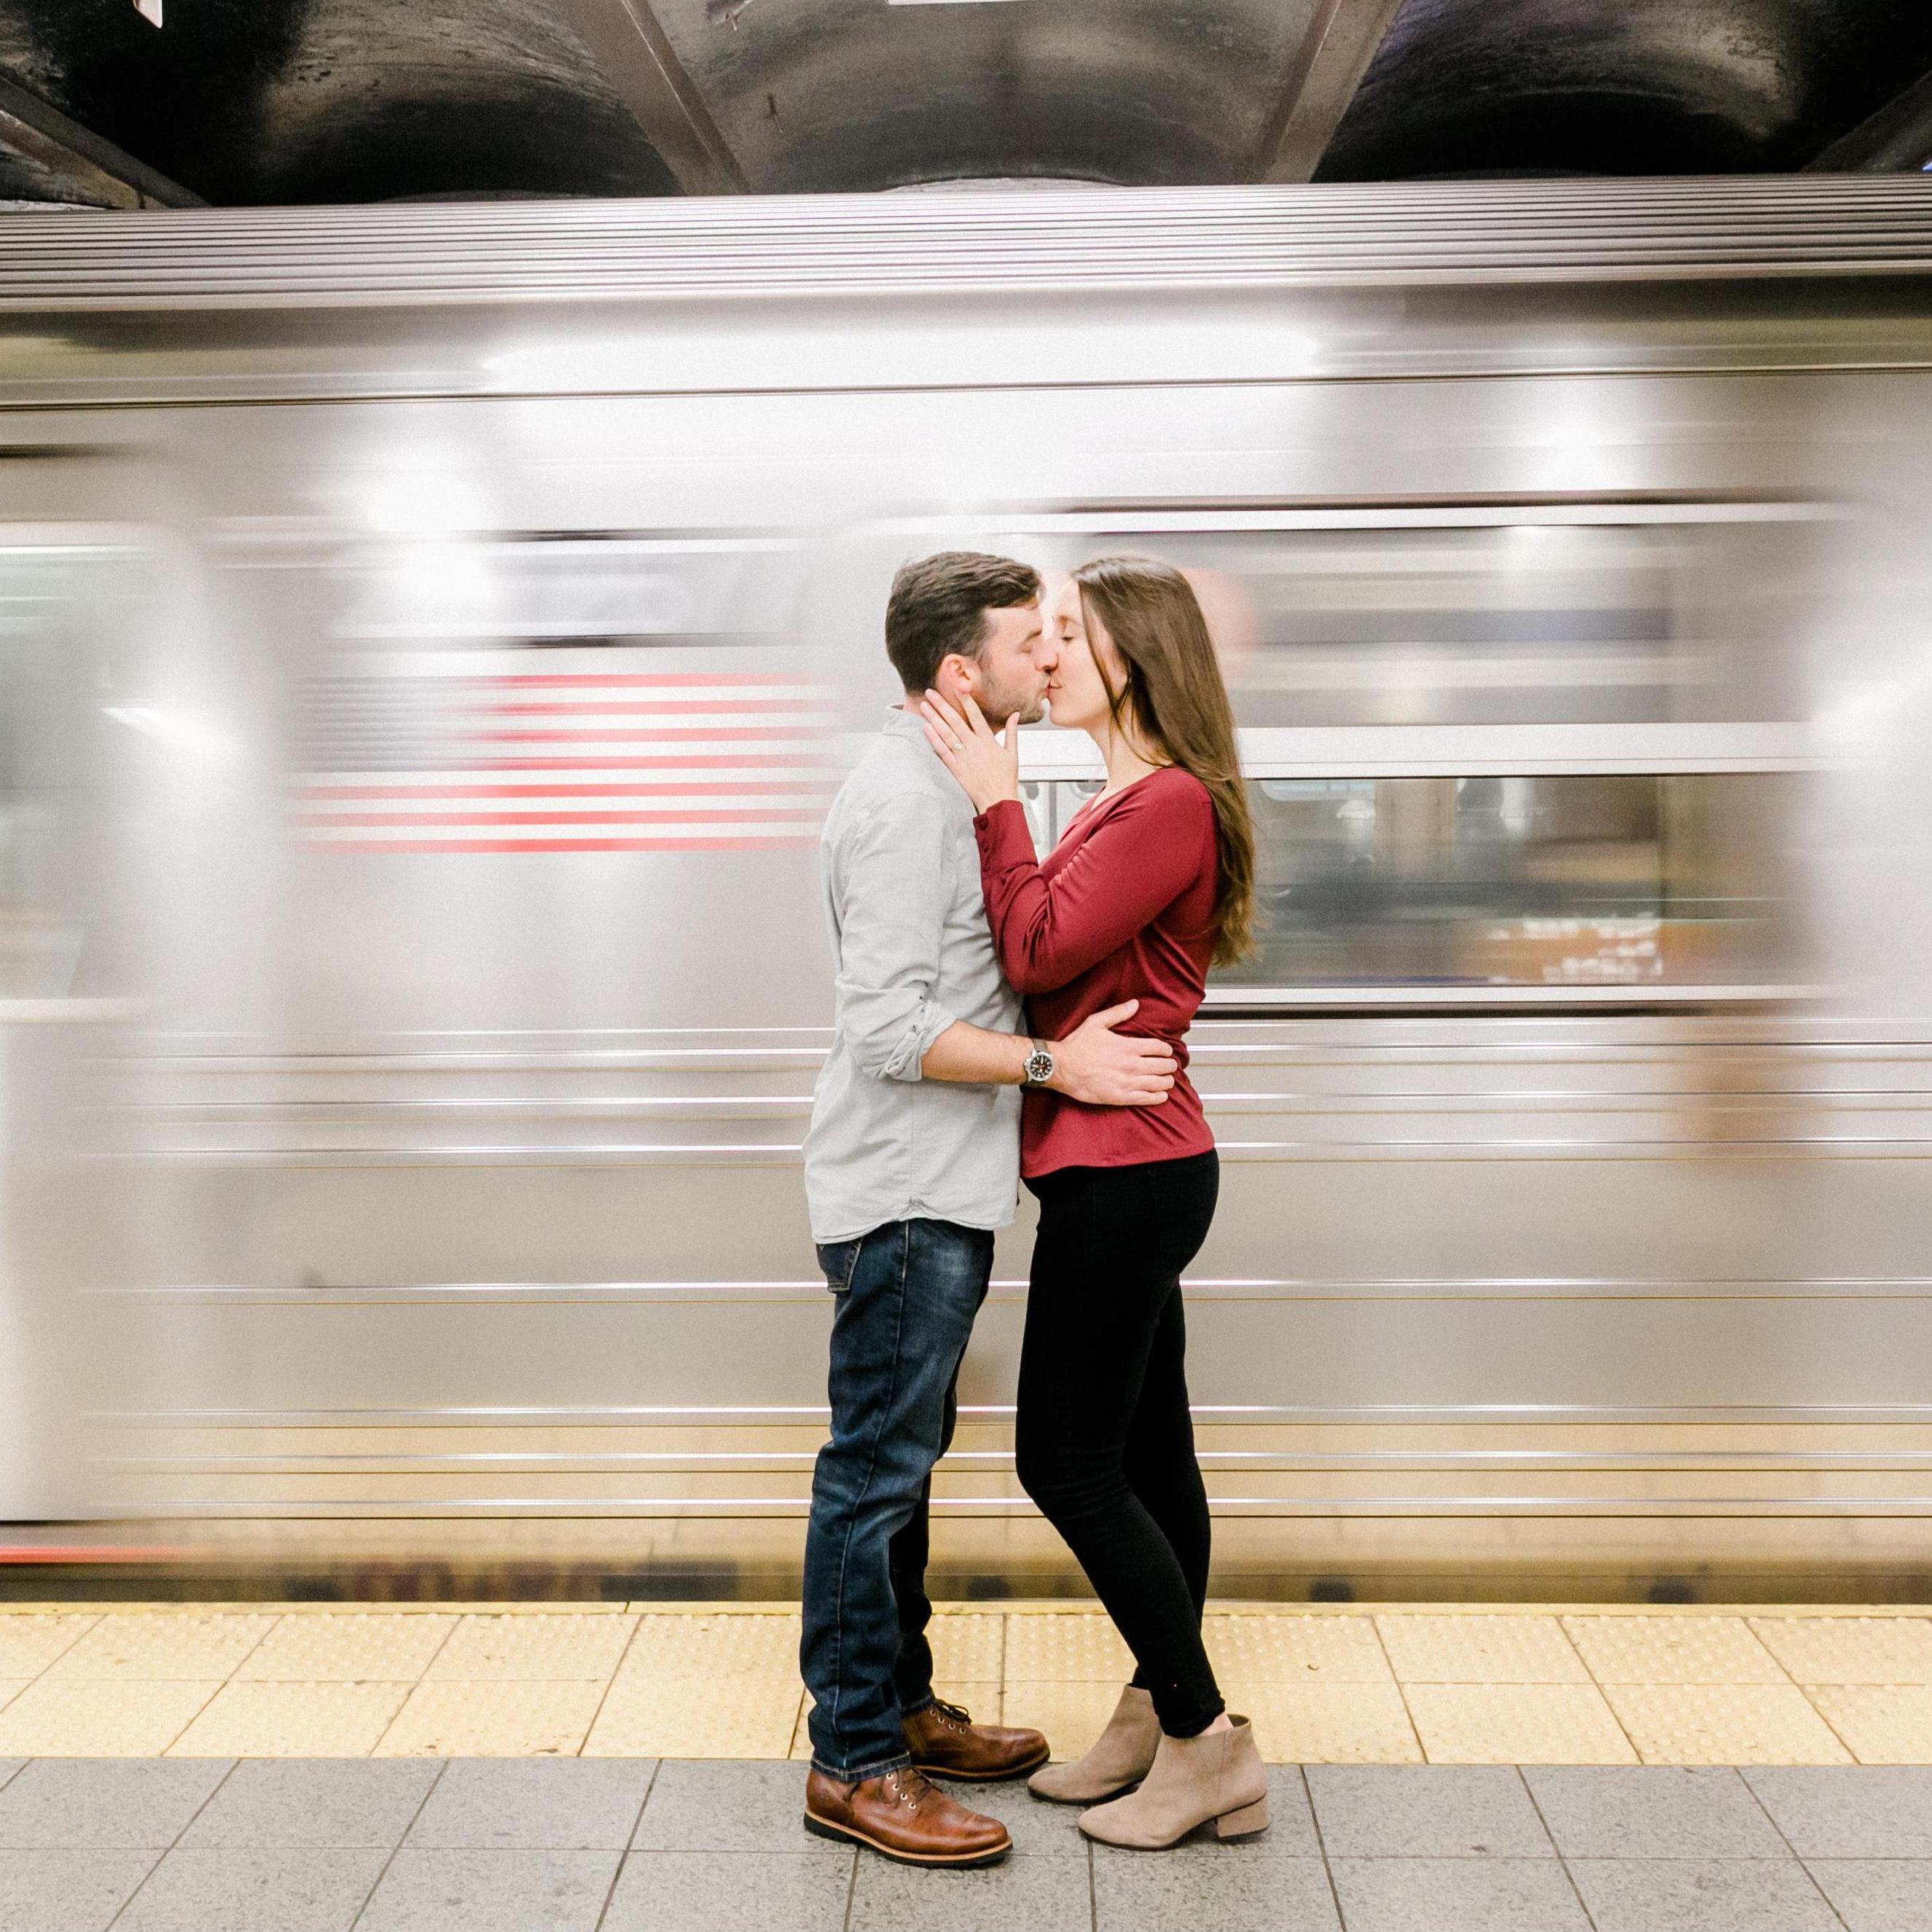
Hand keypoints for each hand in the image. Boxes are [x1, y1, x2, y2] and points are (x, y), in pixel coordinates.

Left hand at [920, 689, 1019, 814]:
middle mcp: (974, 747)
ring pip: (946, 734)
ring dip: (934, 718)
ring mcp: (964, 758)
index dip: (965, 700)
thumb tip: (1015, 714)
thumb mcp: (1013, 754)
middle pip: (955, 721)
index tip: (957, 687)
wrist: (998, 801)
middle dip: (942, 705)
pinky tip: (926, 728)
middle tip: (930, 692)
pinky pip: (943, 751)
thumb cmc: (1006, 779)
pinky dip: (934, 739)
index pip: (975, 715)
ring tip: (924, 706)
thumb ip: (1012, 732)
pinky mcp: (956, 769)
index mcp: (988, 741)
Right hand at [1047, 1000, 1177, 1107]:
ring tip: (1168, 1080)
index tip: (1166, 1051)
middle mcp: (1131, 1065)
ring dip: (1166, 1081)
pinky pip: (1145, 1098)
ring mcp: (1126, 1082)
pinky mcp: (1120, 1097)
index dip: (1166, 1050)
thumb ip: (1118, 1013)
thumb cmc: (1076, 1046)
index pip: (1158, 1048)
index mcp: (1127, 1046)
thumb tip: (1135, 1004)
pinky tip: (1162, 1096)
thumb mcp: (1096, 1022)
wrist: (1061, 1068)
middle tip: (1170, 1066)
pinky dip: (1157, 1097)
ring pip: (1157, 1083)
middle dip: (1169, 1066)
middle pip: (1162, 1066)